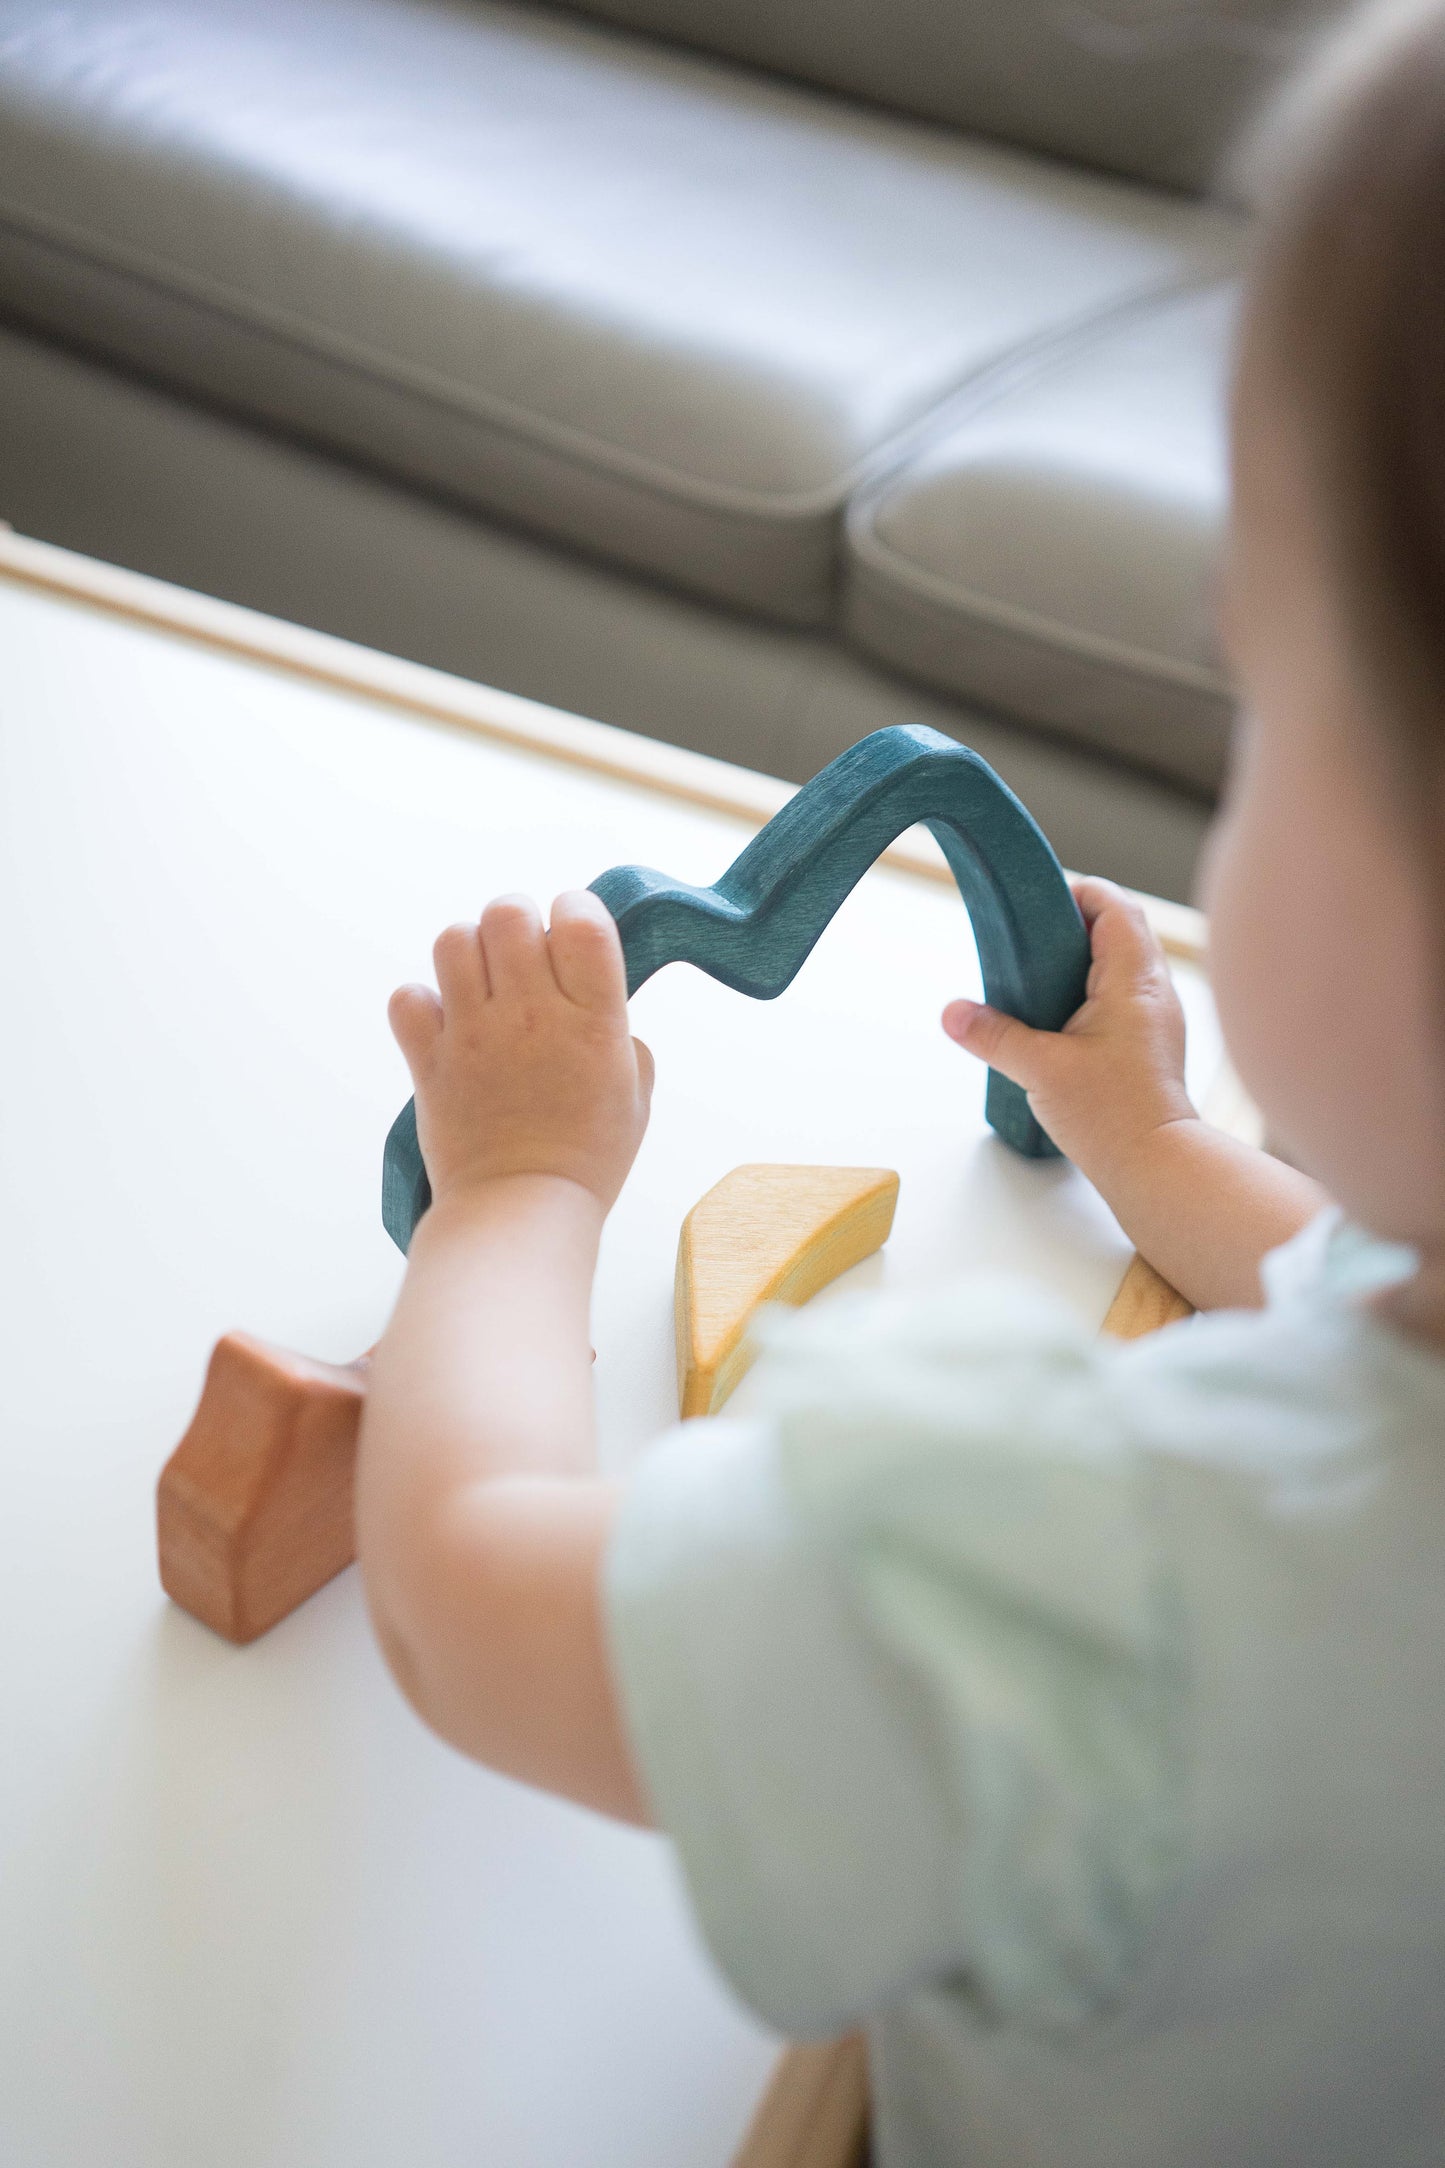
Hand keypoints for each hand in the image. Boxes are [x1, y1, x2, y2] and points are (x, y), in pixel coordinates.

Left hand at [388, 890, 653, 1213]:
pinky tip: (445, 1025)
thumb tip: (597, 1003)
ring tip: (481, 986)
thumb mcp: (636, 1092)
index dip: (575, 911)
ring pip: (453, 940)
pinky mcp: (429, 1061)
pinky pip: (407, 998)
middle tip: (522, 960)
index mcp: (593, 1021)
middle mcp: (532, 1016)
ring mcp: (475, 1035)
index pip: (581, 919)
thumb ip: (621, 1033)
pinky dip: (421, 1004)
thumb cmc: (589, 1157)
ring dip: (468, 952)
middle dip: (516, 923)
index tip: (573, 937)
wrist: (522, 1211)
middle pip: (508, 913)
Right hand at [943, 878, 1194, 1193]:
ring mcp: (1156, 1017)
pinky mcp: (1150, 1042)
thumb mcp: (1040, 1070)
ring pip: (1121, 964)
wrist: (1157, 1167)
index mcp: (1135, 981)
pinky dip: (1089, 991)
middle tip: (1028, 942)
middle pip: (1119, 929)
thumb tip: (952, 1012)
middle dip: (1073, 926)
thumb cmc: (1113, 1117)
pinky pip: (1121, 995)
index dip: (1078, 894)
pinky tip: (1058, 1018)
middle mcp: (1154, 991)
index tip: (1038, 906)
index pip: (1116, 907)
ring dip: (1081, 961)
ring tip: (1036, 979)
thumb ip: (993, 1036)